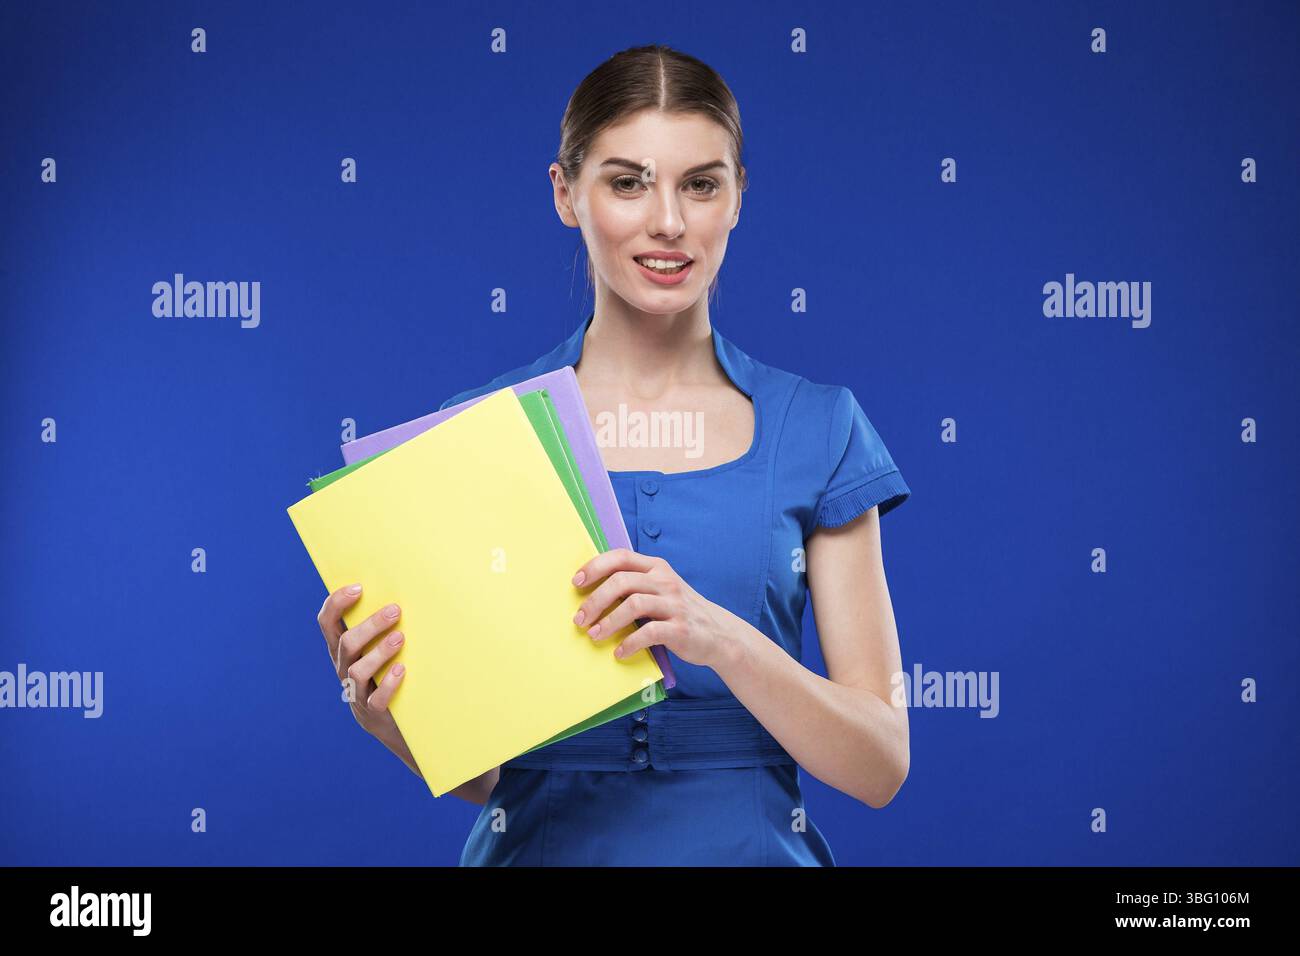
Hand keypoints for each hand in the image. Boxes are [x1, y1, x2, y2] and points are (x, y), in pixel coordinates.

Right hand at [317, 584, 409, 748]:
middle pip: (346, 643)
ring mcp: (356, 693)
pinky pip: (376, 699)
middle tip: (395, 610)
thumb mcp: (380, 651)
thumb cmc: (390, 675)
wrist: (394, 725)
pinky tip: (402, 671)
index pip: (327, 623)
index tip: (358, 588)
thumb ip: (383, 628)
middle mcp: (344, 669)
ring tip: (400, 638)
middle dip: (370, 625)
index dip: (337, 603)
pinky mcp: (372, 713)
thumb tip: (406, 594)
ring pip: (357, 670)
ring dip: (378, 652)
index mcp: (342, 650)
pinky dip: (388, 684)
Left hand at [571, 548, 738, 670]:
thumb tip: (591, 592)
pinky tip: (620, 652)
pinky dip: (630, 643)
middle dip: (595, 600)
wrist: (719, 634)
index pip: (621, 557)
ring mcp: (674, 604)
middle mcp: (665, 581)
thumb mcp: (661, 590)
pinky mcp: (681, 628)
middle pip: (622, 581)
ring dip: (608, 621)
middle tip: (580, 619)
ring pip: (633, 605)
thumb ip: (635, 585)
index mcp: (656, 567)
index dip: (595, 567)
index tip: (576, 582)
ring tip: (594, 635)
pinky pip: (650, 633)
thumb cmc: (679, 612)